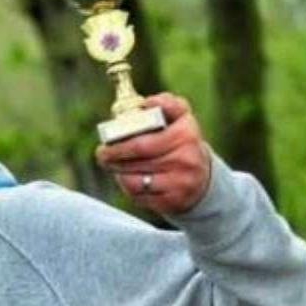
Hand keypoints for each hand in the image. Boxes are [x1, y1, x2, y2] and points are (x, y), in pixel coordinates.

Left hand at [95, 92, 211, 214]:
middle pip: (137, 158)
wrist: (203, 180)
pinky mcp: (172, 202)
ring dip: (119, 172)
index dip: (120, 143)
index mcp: (186, 134)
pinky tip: (129, 180)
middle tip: (102, 154)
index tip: (105, 141)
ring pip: (135, 179)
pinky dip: (129, 188)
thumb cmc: (183, 144)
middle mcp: (186, 159)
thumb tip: (146, 103)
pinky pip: (140, 196)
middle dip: (113, 156)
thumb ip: (167, 104)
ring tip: (114, 166)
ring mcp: (180, 182)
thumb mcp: (181, 119)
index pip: (143, 140)